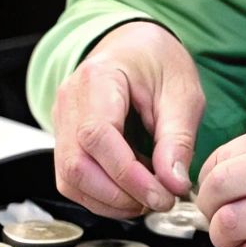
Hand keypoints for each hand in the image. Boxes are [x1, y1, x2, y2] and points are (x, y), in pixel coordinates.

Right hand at [52, 21, 203, 217]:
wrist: (136, 45)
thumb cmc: (158, 61)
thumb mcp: (183, 93)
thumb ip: (178, 139)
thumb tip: (174, 184)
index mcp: (97, 78)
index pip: (98, 135)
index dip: (127, 174)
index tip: (162, 195)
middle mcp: (69, 101)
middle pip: (76, 165)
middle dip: (118, 194)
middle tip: (160, 201)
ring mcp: (62, 122)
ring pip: (71, 179)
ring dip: (110, 200)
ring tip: (149, 196)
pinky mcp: (66, 140)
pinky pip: (75, 179)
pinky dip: (103, 195)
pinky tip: (132, 191)